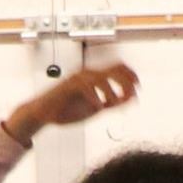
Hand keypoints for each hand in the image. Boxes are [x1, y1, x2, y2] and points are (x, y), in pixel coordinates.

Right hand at [3, 61, 139, 142]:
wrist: (44, 115)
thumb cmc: (68, 110)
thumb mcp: (97, 108)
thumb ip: (114, 103)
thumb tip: (131, 99)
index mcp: (95, 77)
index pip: (117, 68)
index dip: (131, 75)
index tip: (139, 87)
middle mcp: (87, 74)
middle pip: (113, 69)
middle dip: (125, 82)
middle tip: (132, 96)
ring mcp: (77, 78)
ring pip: (100, 77)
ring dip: (111, 92)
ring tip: (113, 105)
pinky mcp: (68, 85)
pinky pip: (85, 87)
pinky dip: (95, 97)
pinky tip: (99, 107)